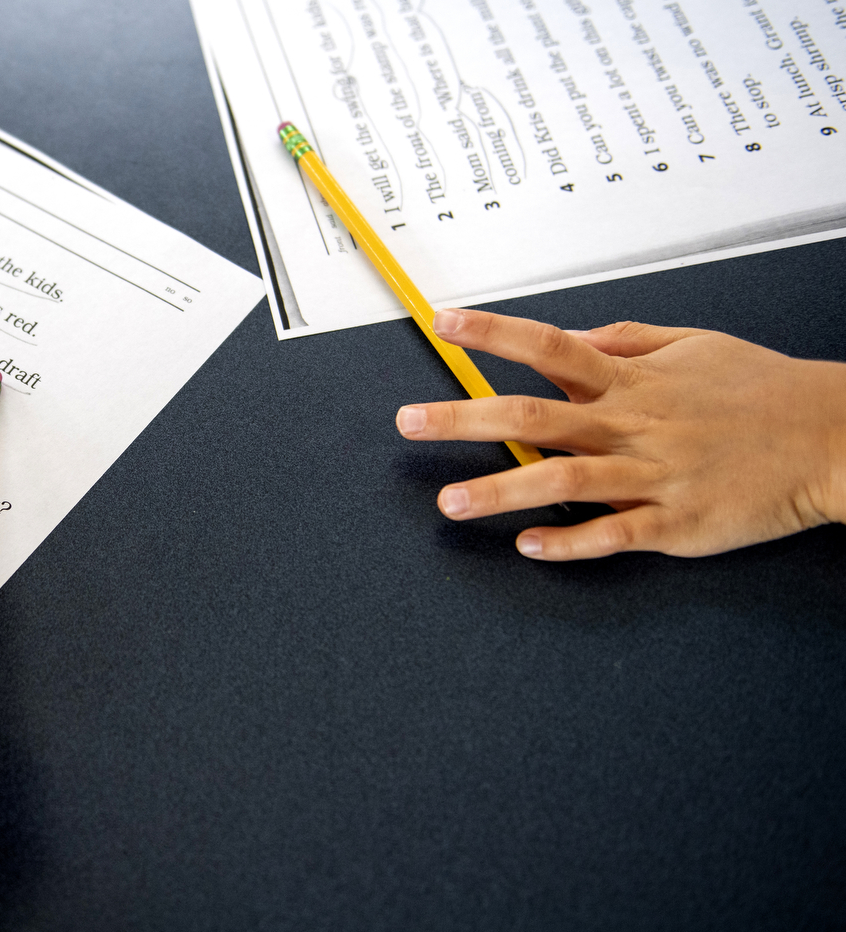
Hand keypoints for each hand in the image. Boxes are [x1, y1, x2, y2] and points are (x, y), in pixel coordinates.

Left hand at [395, 309, 845, 559]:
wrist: (831, 437)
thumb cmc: (760, 390)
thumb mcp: (693, 345)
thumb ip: (625, 341)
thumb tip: (572, 338)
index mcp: (632, 379)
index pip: (548, 347)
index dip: (492, 334)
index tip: (443, 323)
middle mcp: (633, 424)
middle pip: (534, 417)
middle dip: (464, 418)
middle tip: (409, 422)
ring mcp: (653, 475)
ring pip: (562, 482)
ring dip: (499, 492)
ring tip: (448, 501)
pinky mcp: (676, 523)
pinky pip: (613, 534)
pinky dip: (569, 542)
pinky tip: (527, 547)